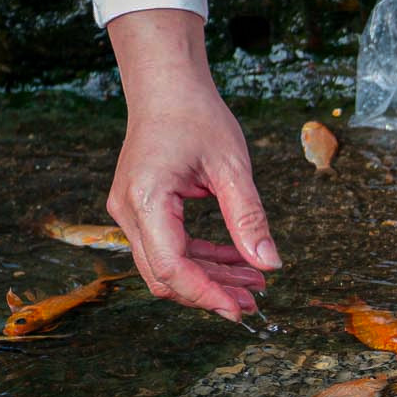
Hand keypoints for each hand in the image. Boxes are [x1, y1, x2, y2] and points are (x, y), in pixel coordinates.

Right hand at [106, 10, 277, 321]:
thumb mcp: (233, 167)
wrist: (167, 87)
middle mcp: (127, 211)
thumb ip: (249, 218)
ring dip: (210, 278)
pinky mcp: (142, 209)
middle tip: (255, 302)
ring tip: (255, 284)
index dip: (207, 293)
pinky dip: (202, 258)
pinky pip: (169, 246)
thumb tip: (269, 264)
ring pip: (167, 264)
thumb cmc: (197, 117)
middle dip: (210, 293)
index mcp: (145, 200)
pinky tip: (237, 261)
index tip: (242, 309)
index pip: (171, 266)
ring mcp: (130, 211)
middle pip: (165, 274)